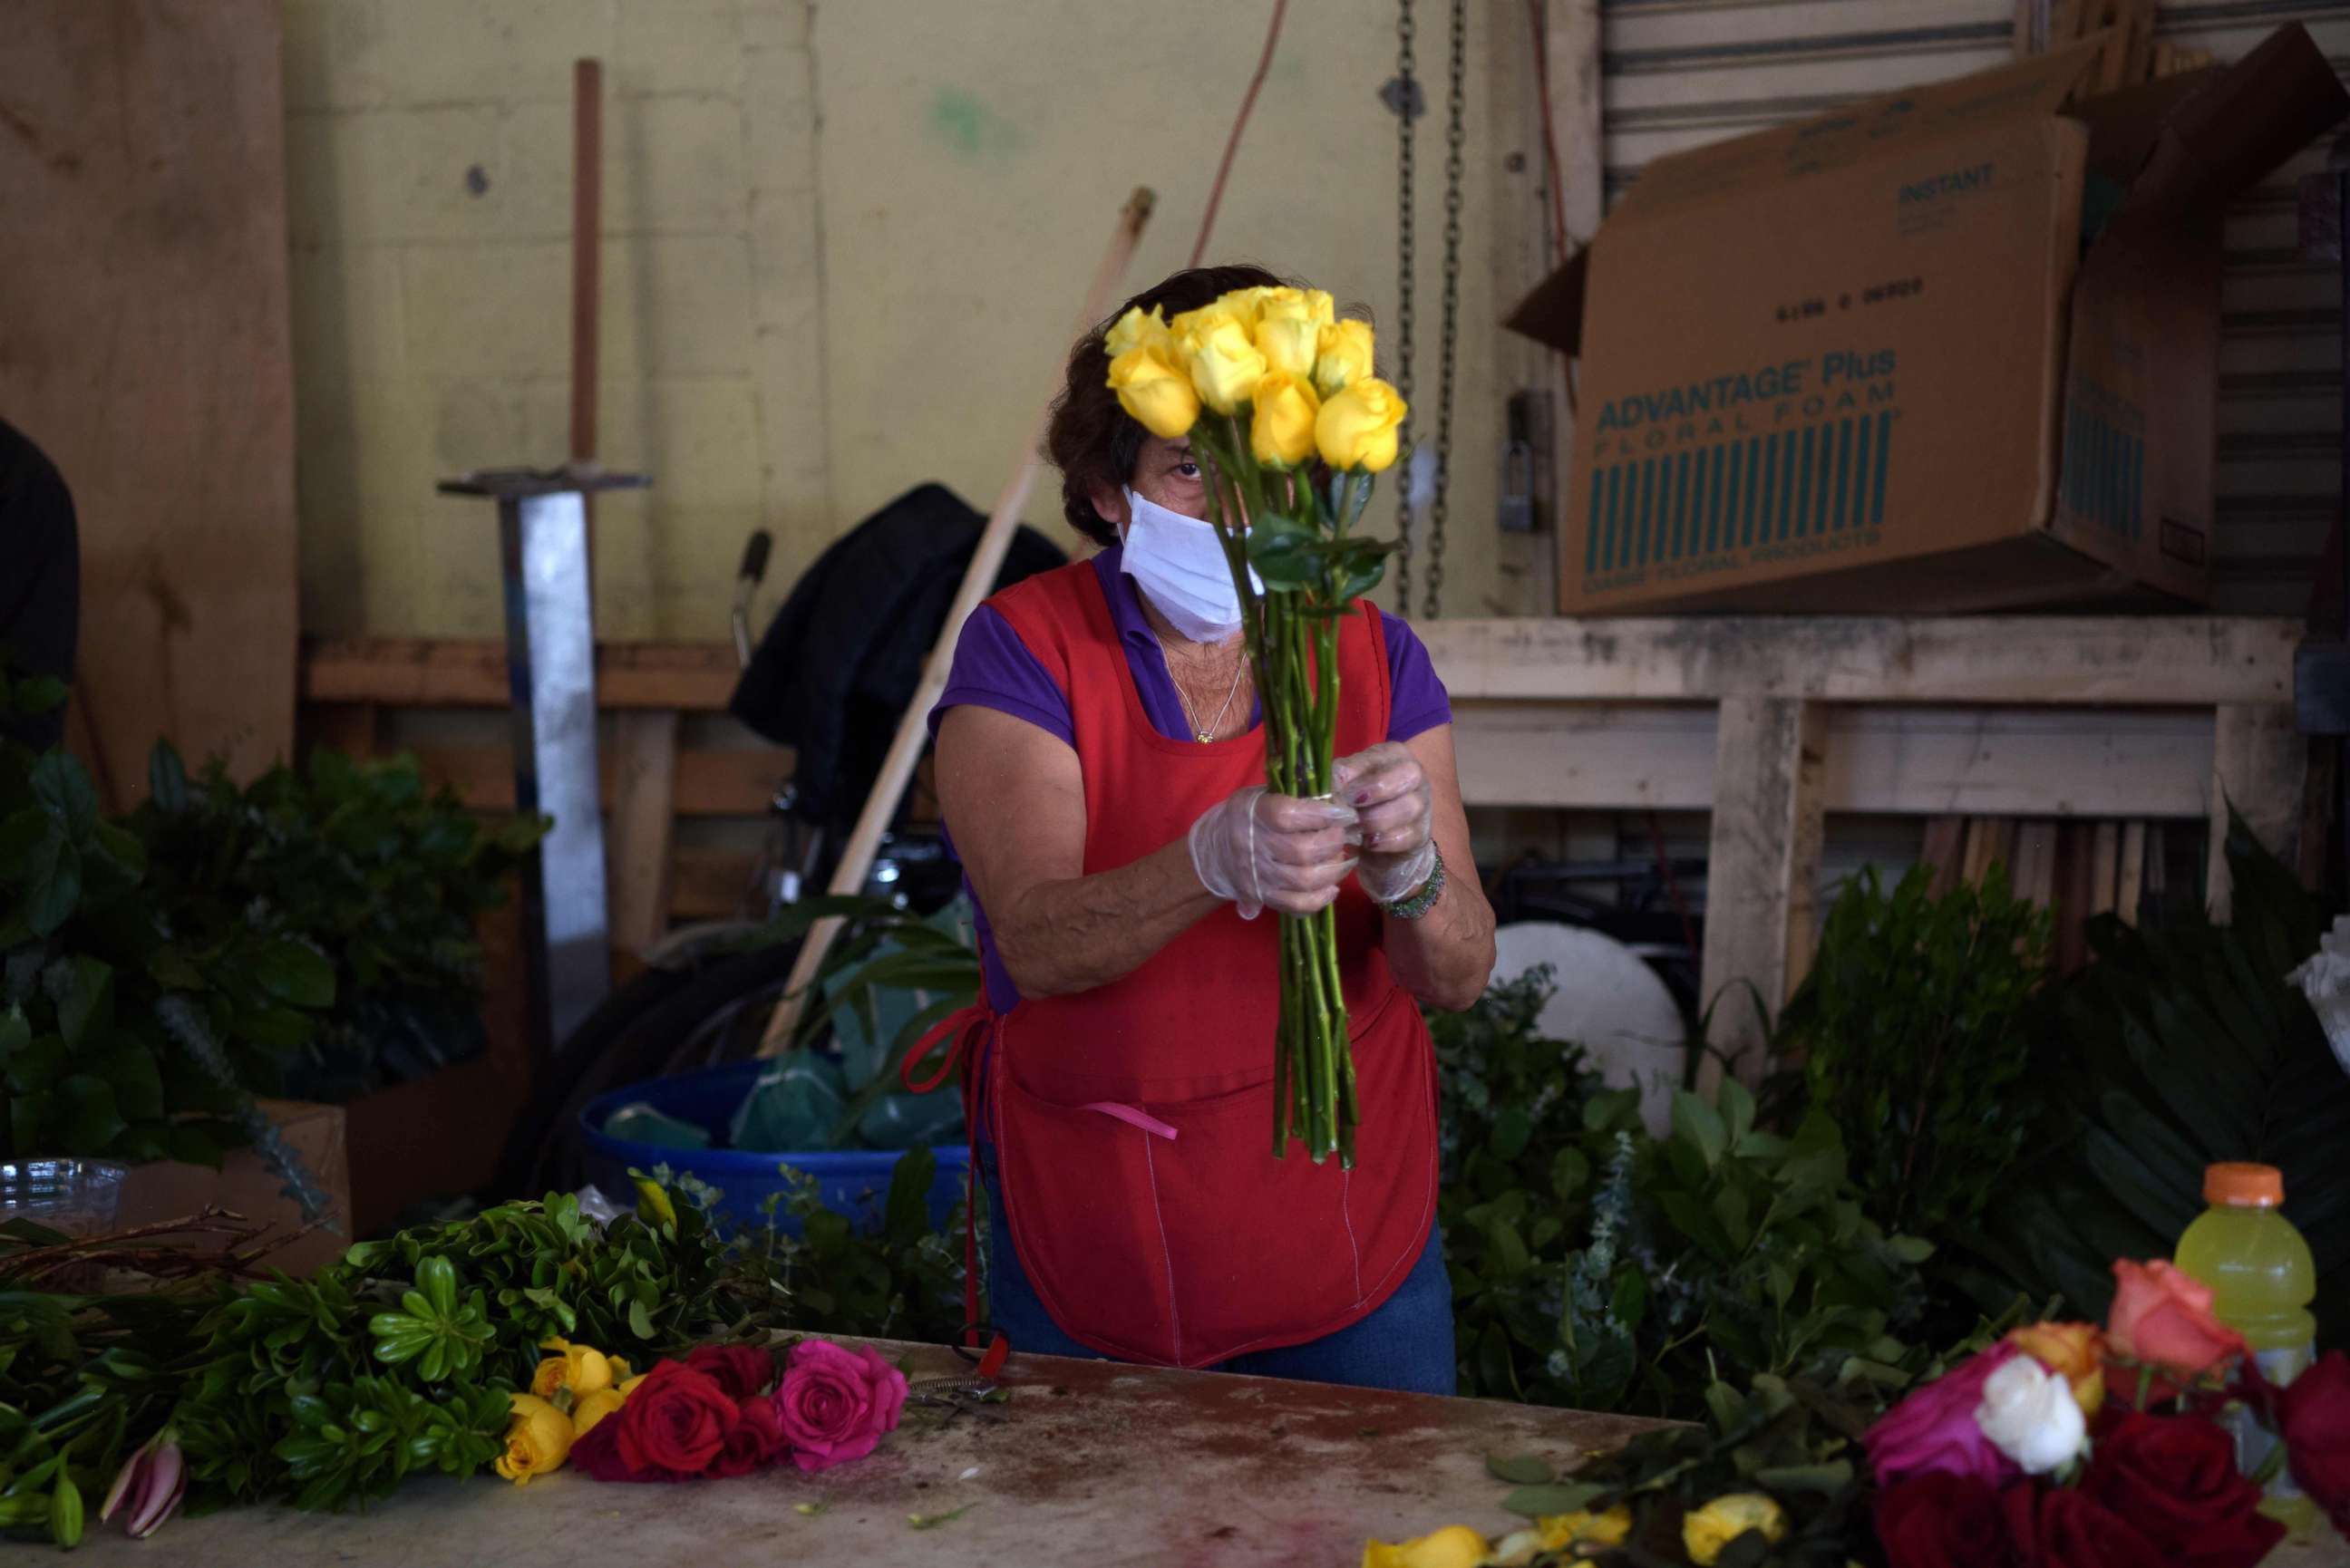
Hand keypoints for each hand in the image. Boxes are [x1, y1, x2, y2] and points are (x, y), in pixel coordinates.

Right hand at [1187, 785, 1358, 918]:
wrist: (1215, 849)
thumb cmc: (1249, 815)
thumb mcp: (1263, 793)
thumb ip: (1296, 792)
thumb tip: (1338, 789)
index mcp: (1253, 813)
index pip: (1288, 816)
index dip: (1321, 815)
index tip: (1344, 813)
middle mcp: (1254, 846)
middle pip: (1303, 851)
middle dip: (1333, 842)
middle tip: (1343, 834)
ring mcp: (1259, 875)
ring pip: (1305, 880)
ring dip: (1334, 870)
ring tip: (1342, 858)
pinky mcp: (1264, 897)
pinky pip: (1297, 905)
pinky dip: (1320, 899)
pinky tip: (1331, 887)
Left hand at [1334, 743, 1435, 904]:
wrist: (1379, 842)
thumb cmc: (1360, 804)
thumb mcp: (1348, 786)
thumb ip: (1340, 780)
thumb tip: (1332, 784)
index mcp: (1393, 756)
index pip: (1381, 754)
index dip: (1358, 769)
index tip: (1339, 784)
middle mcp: (1413, 775)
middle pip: (1409, 773)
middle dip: (1377, 788)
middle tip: (1352, 802)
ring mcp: (1422, 804)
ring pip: (1410, 806)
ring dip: (1378, 818)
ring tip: (1357, 826)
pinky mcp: (1422, 833)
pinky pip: (1409, 834)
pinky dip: (1386, 840)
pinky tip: (1369, 843)